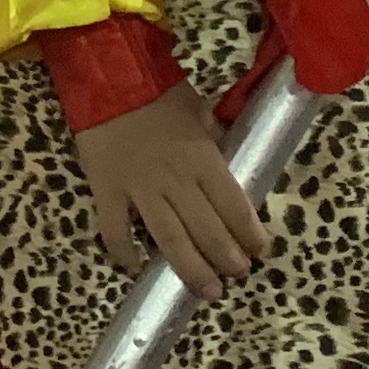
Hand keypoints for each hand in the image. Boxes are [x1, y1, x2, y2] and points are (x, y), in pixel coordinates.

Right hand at [74, 81, 267, 296]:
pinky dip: (125, 254)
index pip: (235, 205)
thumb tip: (226, 156)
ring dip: (192, 270)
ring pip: (170, 241)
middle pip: (208, 231)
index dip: (251, 233)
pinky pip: (115, 232)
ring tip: (208, 292)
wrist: (107, 76)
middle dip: (228, 260)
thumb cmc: (158, 91)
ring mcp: (140, 190)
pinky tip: (137, 270)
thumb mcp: (197, 109)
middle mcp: (176, 181)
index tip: (261, 251)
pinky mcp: (106, 192)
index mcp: (203, 158)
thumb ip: (213, 138)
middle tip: (238, 277)